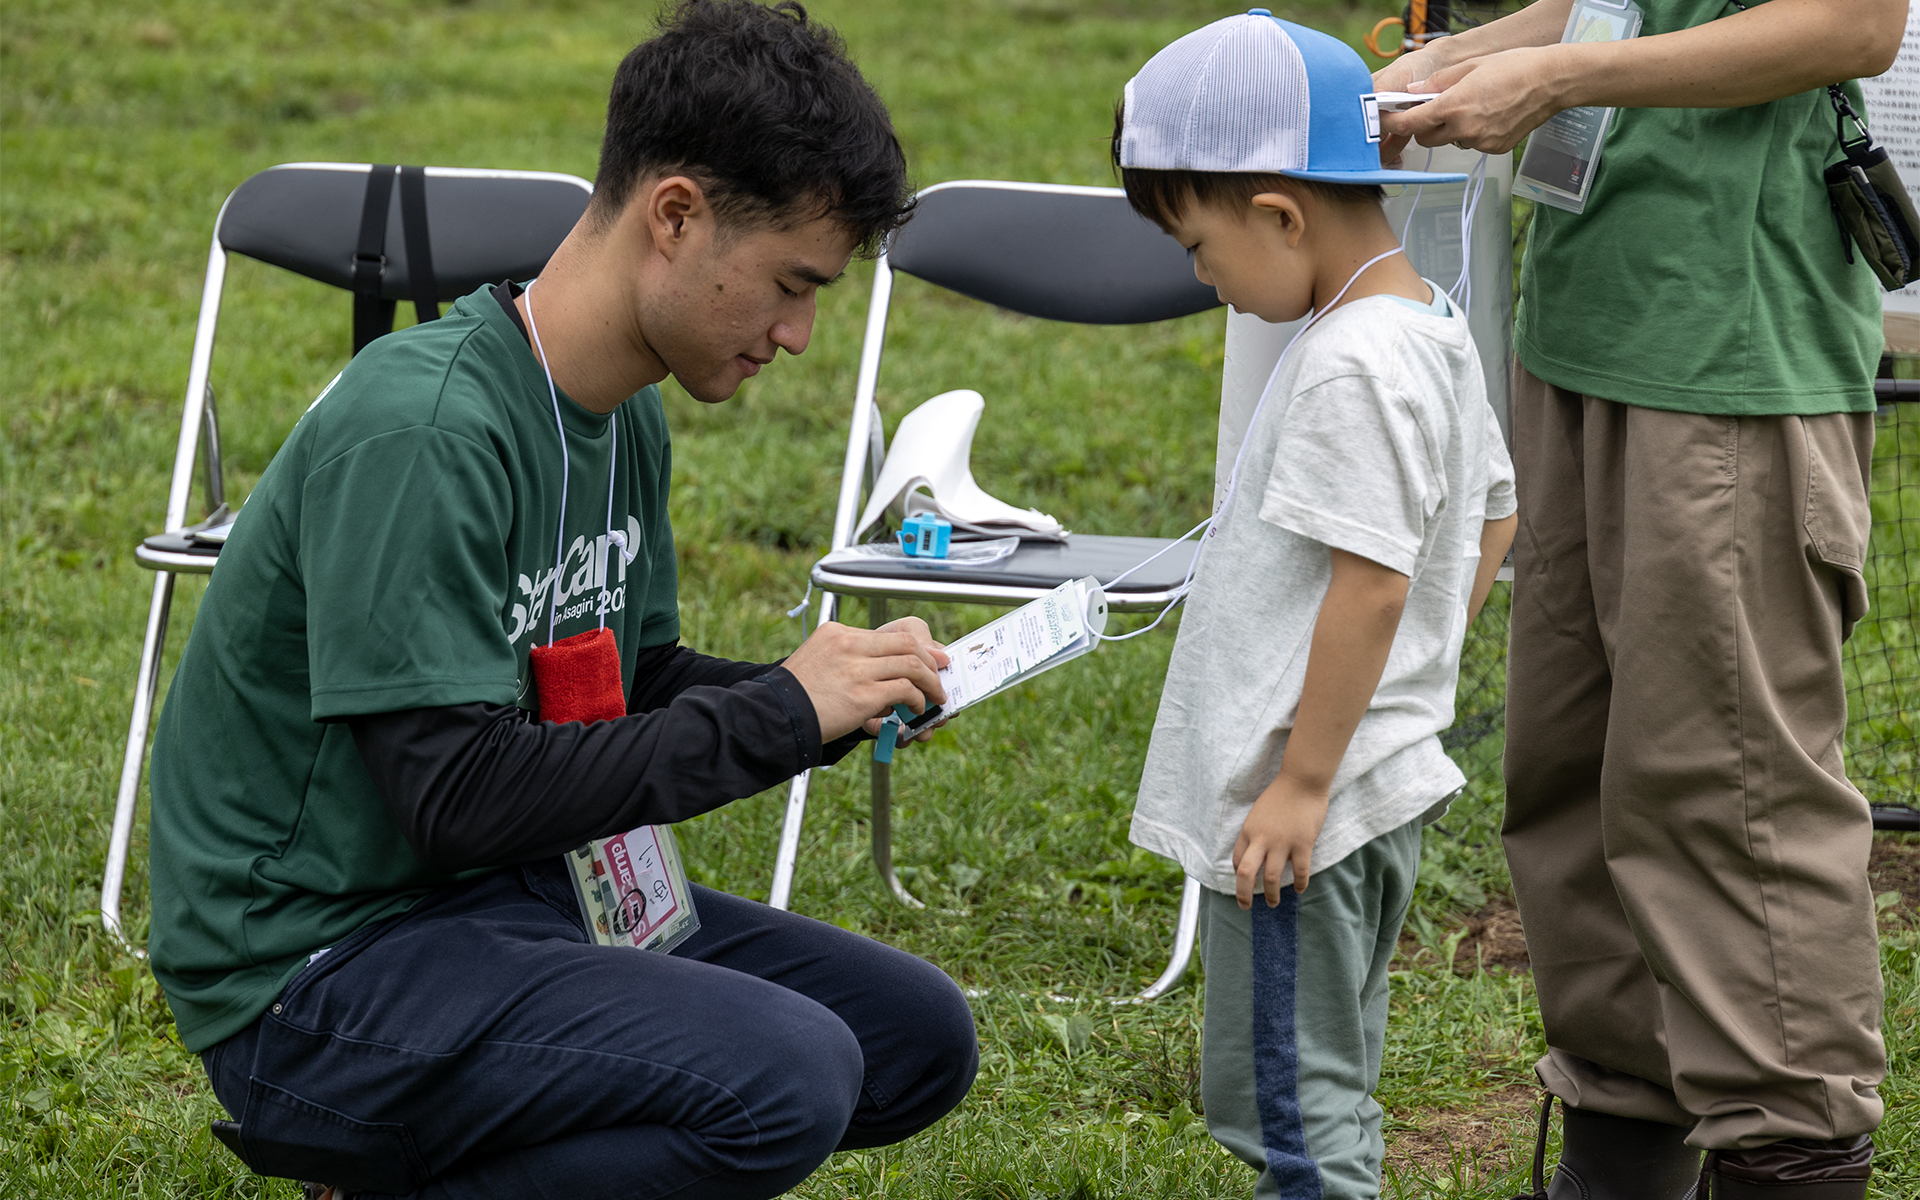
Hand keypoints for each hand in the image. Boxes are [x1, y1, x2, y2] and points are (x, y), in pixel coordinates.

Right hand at [783, 616, 948, 741]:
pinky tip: (916, 709)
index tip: (929, 656)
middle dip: (930, 659)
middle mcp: (849, 644)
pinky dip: (917, 699)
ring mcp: (857, 668)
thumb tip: (884, 672)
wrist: (775, 716)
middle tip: (940, 672)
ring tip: (935, 696)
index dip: (916, 646)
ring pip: (912, 664)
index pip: (888, 634)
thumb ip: (848, 658)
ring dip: (930, 682)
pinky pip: (905, 690)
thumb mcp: (817, 661)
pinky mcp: (863, 694)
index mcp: (838, 632)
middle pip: (906, 643)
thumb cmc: (795, 697)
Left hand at [1232, 772, 1331, 908]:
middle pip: (1246, 874)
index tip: (1244, 882)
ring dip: (1271, 894)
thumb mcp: (1258, 813)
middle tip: (1245, 906)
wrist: (1301, 781)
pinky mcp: (1302, 844)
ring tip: (1273, 903)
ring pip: (1271, 878)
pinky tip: (1300, 889)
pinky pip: (1300, 871)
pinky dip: (1300, 884)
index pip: (1237, 860)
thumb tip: (1256, 855)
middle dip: (1243, 894)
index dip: (1239, 874)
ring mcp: (1282, 843)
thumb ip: (1255, 834)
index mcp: (1248, 830)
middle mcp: (1261, 839)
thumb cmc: (1280, 795)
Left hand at [1379, 45, 1568, 155]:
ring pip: (1449, 142)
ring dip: (1449, 130)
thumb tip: (1413, 92)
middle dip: (1423, 126)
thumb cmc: (1515, 67)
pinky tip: (1488, 116)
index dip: (1394, 123)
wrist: (1552, 81)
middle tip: (1434, 109)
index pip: (1411, 123)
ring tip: (1472, 107)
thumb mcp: (1470, 66)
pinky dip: (1471, 134)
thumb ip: (1437, 82)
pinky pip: (1471, 144)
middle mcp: (1465, 128)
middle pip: (1426, 138)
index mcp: (1454, 105)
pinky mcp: (1494, 149)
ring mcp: (1480, 142)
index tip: (1386, 120)